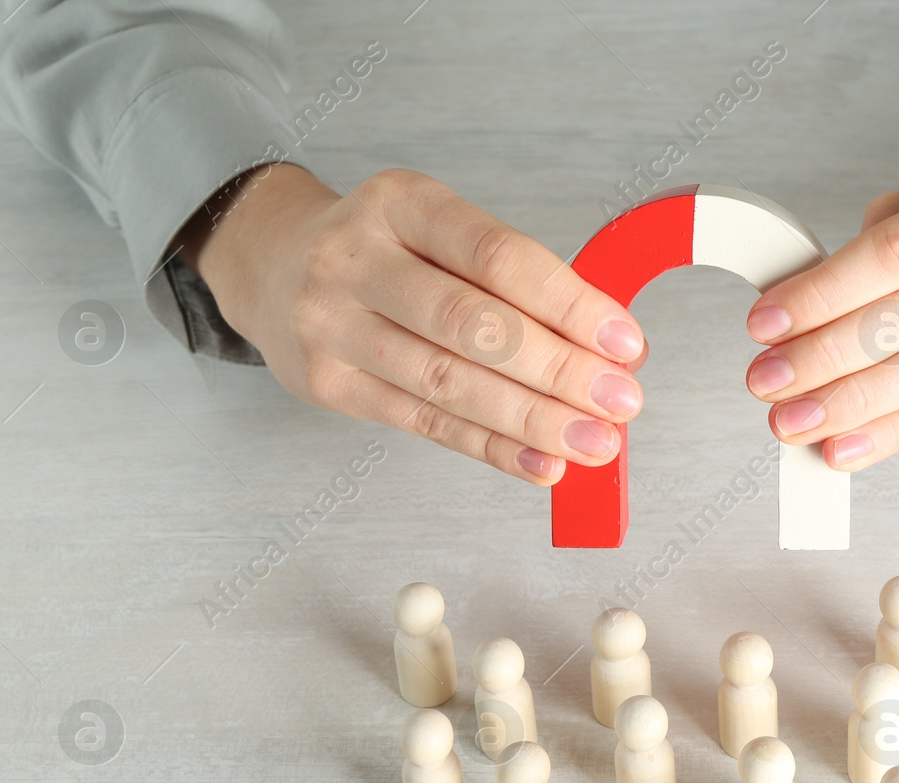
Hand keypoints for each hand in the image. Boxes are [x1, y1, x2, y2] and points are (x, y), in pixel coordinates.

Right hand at [176, 164, 646, 484]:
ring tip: (594, 442)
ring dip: (533, 421)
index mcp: (401, 203)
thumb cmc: (387, 252)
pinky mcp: (329, 385)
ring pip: (448, 383)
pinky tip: (543, 463)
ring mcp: (333, 325)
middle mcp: (356, 258)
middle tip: (621, 402)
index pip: (498, 256)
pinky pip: (425, 423)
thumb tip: (606, 347)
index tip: (625, 342)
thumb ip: (514, 280)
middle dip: (559, 371)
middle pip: (473, 326)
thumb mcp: (439, 231)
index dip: (569, 303)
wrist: (273, 268)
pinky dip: (492, 449)